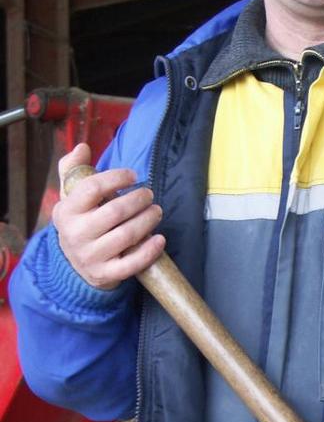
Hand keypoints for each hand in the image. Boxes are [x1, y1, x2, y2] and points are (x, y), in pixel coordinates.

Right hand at [52, 143, 164, 289]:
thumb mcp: (71, 195)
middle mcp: (75, 234)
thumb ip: (73, 168)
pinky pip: (131, 264)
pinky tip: (160, 239)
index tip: (134, 176)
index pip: (92, 188)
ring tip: (156, 211)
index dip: (117, 178)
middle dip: (138, 200)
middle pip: (115, 212)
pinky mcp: (105, 274)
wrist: (74, 263)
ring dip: (147, 221)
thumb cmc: (80, 220)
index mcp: (66, 211)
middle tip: (150, 195)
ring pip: (126, 236)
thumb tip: (82, 147)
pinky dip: (149, 251)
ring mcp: (90, 256)